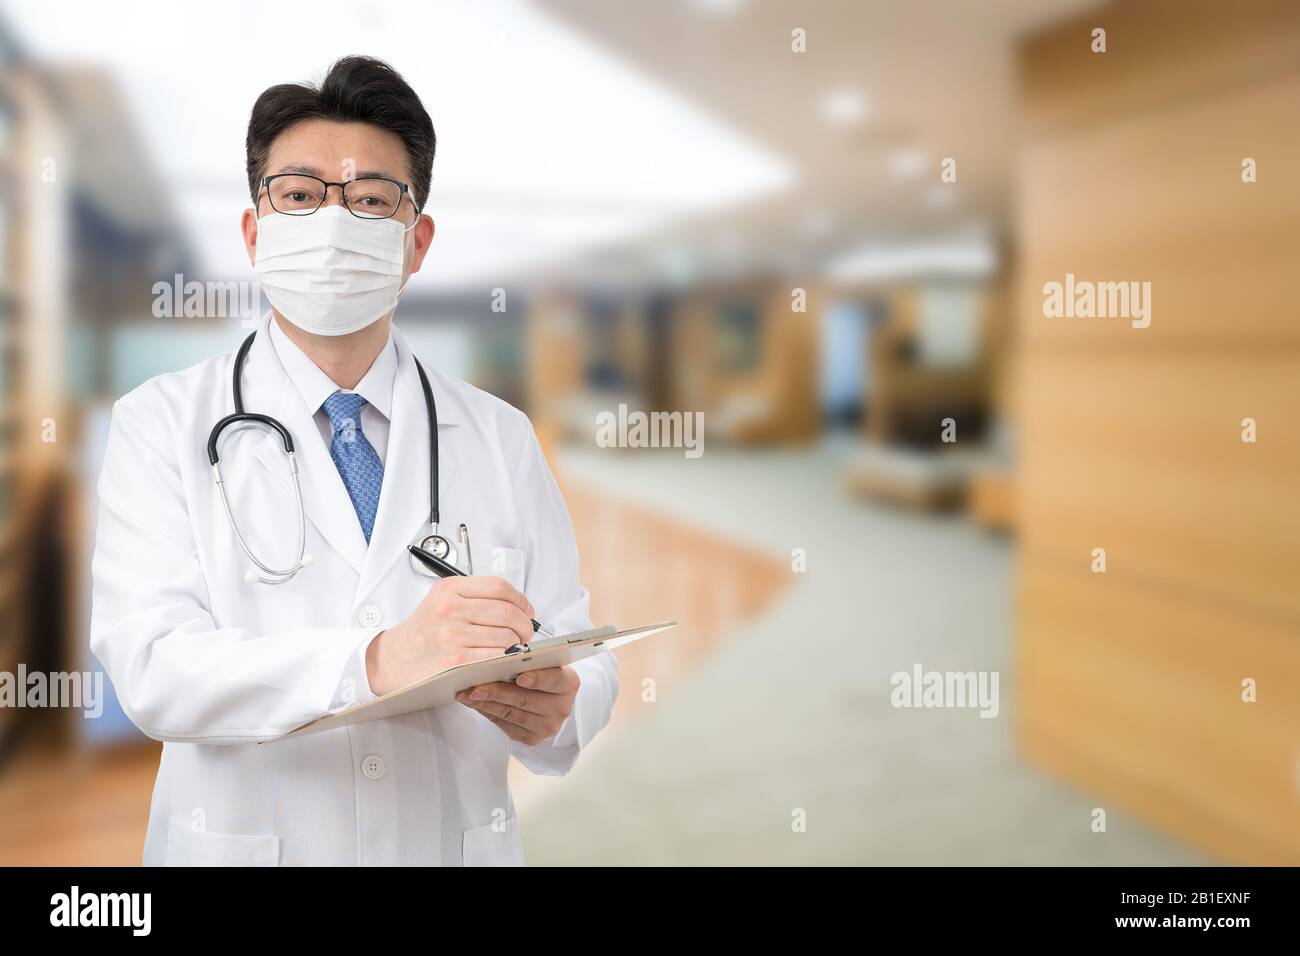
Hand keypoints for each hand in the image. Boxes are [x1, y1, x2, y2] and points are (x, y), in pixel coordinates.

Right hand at [366, 576, 535, 696]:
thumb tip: (518, 605)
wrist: (392, 660)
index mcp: (449, 589)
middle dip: (525, 626)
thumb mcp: (441, 601)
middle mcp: (451, 608)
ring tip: (514, 650)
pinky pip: (496, 658)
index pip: (499, 587)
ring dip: (518, 646)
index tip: (527, 611)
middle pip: (507, 612)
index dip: (521, 600)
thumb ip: (475, 597)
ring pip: (506, 637)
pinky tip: (505, 663)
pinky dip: (507, 661)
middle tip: (525, 634)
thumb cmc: (422, 633)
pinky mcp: (456, 660)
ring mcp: (453, 634)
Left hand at [456, 666, 579, 746]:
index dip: (537, 678)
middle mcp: (561, 707)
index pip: (555, 679)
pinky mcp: (532, 738)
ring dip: (486, 703)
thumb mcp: (542, 662)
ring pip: (511, 714)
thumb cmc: (541, 672)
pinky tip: (475, 703)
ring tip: (467, 694)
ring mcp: (547, 726)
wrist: (548, 697)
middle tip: (476, 686)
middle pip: (526, 700)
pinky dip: (487, 712)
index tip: (520, 676)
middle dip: (498, 692)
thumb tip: (501, 658)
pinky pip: (505, 725)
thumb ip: (529, 660)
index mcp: (568, 683)